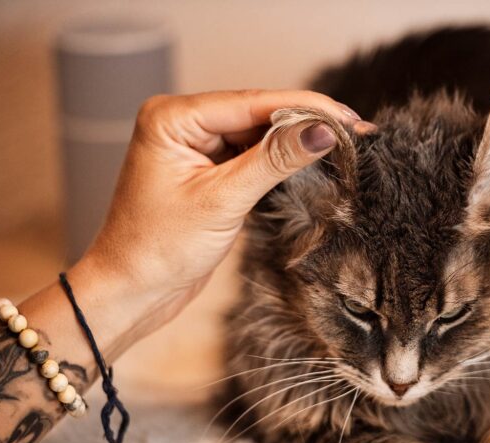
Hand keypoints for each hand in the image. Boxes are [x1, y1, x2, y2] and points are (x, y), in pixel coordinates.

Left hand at [69, 89, 360, 353]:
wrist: (133, 292)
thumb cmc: (159, 249)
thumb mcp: (222, 201)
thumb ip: (273, 161)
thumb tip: (321, 131)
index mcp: (172, 118)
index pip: (252, 103)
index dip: (305, 107)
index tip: (347, 117)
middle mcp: (183, 123)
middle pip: (259, 114)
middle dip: (305, 123)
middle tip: (356, 131)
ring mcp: (196, 146)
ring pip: (259, 135)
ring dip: (297, 142)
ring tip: (344, 145)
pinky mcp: (209, 170)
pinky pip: (252, 156)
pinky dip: (281, 161)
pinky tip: (312, 160)